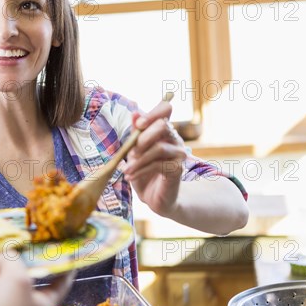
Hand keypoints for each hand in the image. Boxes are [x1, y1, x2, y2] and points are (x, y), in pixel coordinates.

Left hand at [123, 98, 186, 215]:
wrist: (153, 196)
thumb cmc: (143, 170)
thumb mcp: (135, 151)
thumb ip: (135, 133)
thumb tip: (135, 113)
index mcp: (164, 130)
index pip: (165, 109)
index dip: (153, 112)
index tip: (138, 124)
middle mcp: (174, 138)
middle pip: (163, 125)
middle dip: (143, 138)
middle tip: (130, 152)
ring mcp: (179, 153)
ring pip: (159, 148)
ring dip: (138, 160)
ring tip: (126, 170)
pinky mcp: (178, 169)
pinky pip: (158, 165)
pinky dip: (140, 170)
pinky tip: (130, 177)